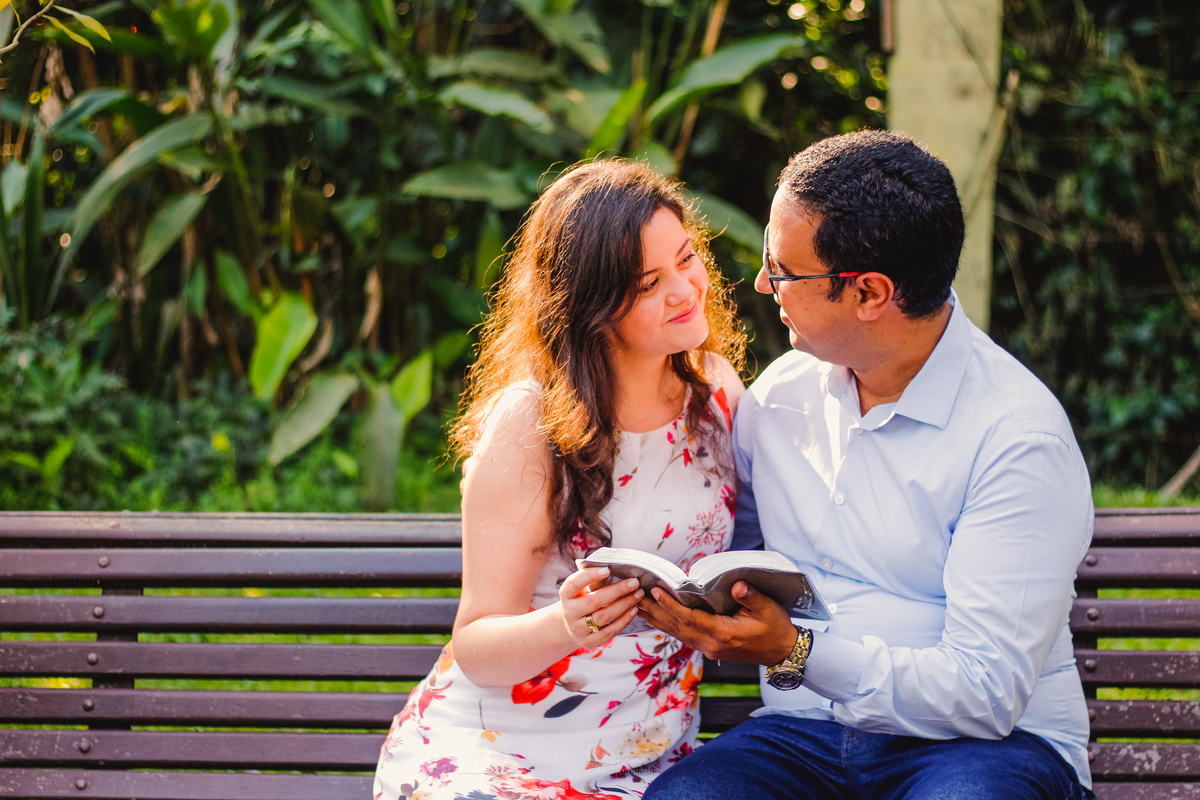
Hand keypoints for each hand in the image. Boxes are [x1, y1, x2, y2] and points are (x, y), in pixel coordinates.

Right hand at [557, 566, 642, 647]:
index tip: (608, 569)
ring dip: (624, 604)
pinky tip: (634, 610)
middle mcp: (569, 612)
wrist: (569, 626)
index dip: (590, 576)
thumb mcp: (579, 589)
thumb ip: (591, 579)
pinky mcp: (589, 642)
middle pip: (595, 601)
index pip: (575, 583)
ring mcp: (578, 629)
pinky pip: (609, 632)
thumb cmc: (580, 600)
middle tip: (634, 582)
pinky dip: (624, 620)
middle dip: (618, 591)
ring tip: (638, 595)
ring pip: (604, 616)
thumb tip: (615, 566)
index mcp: (566, 595)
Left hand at [637, 581, 796, 663]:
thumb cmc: (775, 628)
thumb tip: (737, 585)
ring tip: (638, 605)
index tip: (655, 591)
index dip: (671, 605)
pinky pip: (683, 636)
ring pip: (677, 633)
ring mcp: (708, 648)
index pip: (690, 618)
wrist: (781, 652)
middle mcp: (711, 644)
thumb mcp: (768, 608)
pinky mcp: (709, 647)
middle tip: (635, 596)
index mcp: (723, 634)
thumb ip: (751, 597)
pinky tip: (657, 617)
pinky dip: (668, 625)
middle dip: (655, 612)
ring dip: (657, 619)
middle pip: (677, 627)